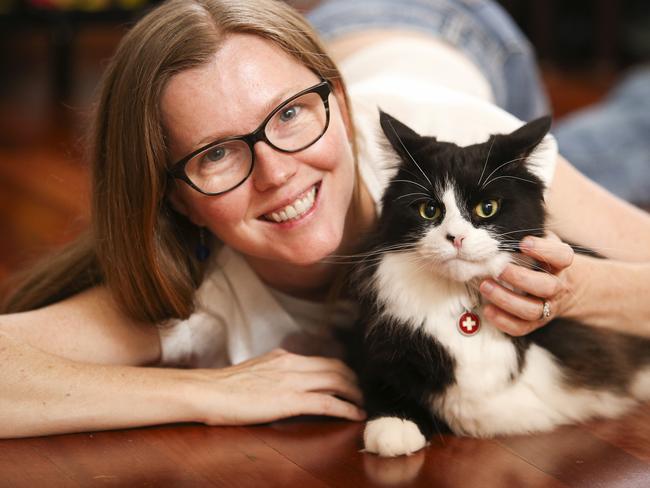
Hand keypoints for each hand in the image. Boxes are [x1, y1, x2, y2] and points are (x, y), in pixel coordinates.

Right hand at [189, 348, 365, 424]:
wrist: (208, 391)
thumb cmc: (224, 387)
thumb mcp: (255, 371)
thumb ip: (274, 372)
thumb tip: (286, 381)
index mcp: (283, 356)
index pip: (322, 359)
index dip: (341, 369)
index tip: (349, 380)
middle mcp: (292, 363)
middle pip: (335, 367)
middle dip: (353, 380)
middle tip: (361, 392)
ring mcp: (292, 380)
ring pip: (336, 381)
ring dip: (354, 393)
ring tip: (362, 404)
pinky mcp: (290, 400)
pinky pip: (327, 402)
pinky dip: (346, 408)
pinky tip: (355, 415)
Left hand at [479, 234, 574, 335]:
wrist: (567, 287)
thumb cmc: (543, 259)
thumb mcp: (543, 243)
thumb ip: (526, 235)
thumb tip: (499, 225)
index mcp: (561, 263)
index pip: (562, 256)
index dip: (544, 250)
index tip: (524, 242)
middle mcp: (558, 286)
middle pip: (545, 287)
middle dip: (519, 278)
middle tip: (498, 269)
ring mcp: (548, 307)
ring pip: (531, 310)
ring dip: (506, 300)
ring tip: (485, 286)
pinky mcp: (536, 323)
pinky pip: (522, 328)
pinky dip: (503, 321)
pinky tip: (487, 309)